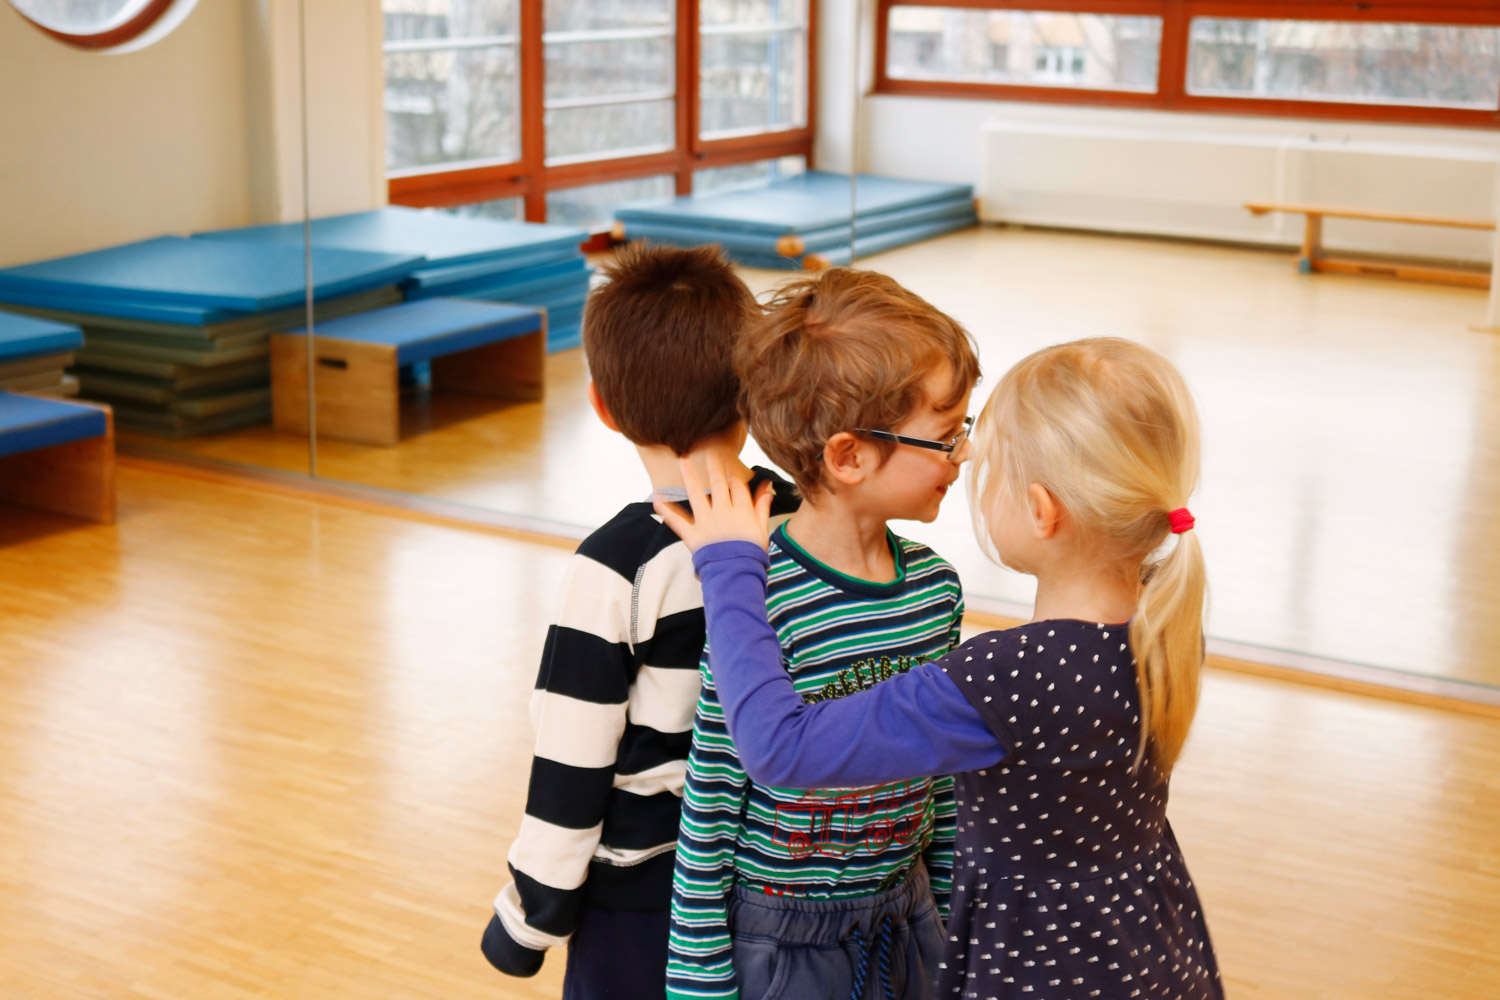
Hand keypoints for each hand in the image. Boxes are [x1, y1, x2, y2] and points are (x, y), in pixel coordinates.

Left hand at [653, 452, 773, 552]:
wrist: (737, 573)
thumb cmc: (752, 554)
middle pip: (718, 483)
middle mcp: (723, 510)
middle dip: (714, 465)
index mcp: (741, 510)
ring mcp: (706, 521)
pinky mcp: (693, 534)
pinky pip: (677, 521)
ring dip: (689, 475)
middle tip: (709, 449)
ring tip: (683, 459)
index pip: (738, 486)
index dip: (734, 476)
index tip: (730, 467)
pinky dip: (667, 511)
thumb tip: (767, 488)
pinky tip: (657, 499)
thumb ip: (762, 507)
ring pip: (696, 493)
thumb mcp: (762, 530)